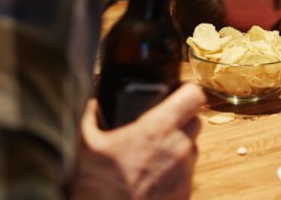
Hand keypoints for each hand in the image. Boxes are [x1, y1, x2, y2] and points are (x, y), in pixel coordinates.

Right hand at [71, 82, 203, 199]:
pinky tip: (153, 177)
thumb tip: (91, 101)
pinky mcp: (185, 193)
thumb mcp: (85, 142)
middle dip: (182, 120)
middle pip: (195, 122)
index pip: (194, 96)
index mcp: (158, 128)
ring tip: (153, 156)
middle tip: (161, 126)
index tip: (178, 91)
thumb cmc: (94, 183)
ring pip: (192, 149)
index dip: (188, 91)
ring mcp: (184, 173)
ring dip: (179, 148)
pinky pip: (187, 174)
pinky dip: (175, 173)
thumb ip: (89, 114)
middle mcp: (178, 148)